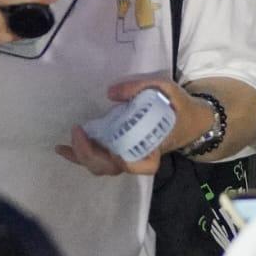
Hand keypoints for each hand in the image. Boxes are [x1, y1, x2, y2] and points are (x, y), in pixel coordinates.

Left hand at [56, 77, 215, 176]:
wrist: (192, 119)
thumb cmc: (180, 106)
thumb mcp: (166, 90)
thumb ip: (139, 88)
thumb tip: (110, 93)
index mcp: (155, 148)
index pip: (142, 166)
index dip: (125, 162)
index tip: (114, 150)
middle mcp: (139, 156)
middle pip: (113, 167)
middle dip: (91, 155)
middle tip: (77, 131)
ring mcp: (128, 155)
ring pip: (103, 167)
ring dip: (82, 157)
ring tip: (63, 146)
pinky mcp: (119, 149)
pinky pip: (99, 158)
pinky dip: (81, 155)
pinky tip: (63, 148)